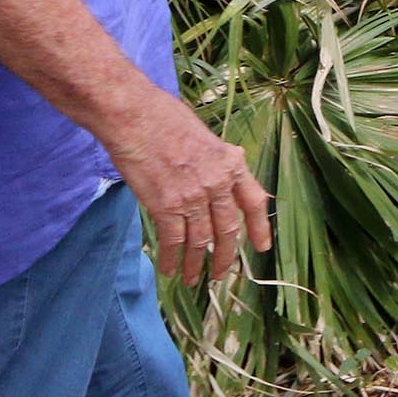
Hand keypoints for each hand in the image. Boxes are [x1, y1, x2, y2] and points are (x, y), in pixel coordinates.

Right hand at [104, 94, 271, 284]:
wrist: (135, 117)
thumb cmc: (165, 119)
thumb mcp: (206, 136)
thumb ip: (216, 162)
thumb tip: (223, 176)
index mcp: (231, 164)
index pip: (255, 202)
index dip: (260, 228)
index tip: (262, 247)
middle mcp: (217, 183)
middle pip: (227, 230)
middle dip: (224, 257)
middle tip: (221, 274)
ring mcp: (193, 196)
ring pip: (200, 241)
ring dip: (195, 264)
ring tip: (192, 279)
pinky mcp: (166, 206)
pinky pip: (173, 240)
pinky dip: (172, 259)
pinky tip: (169, 269)